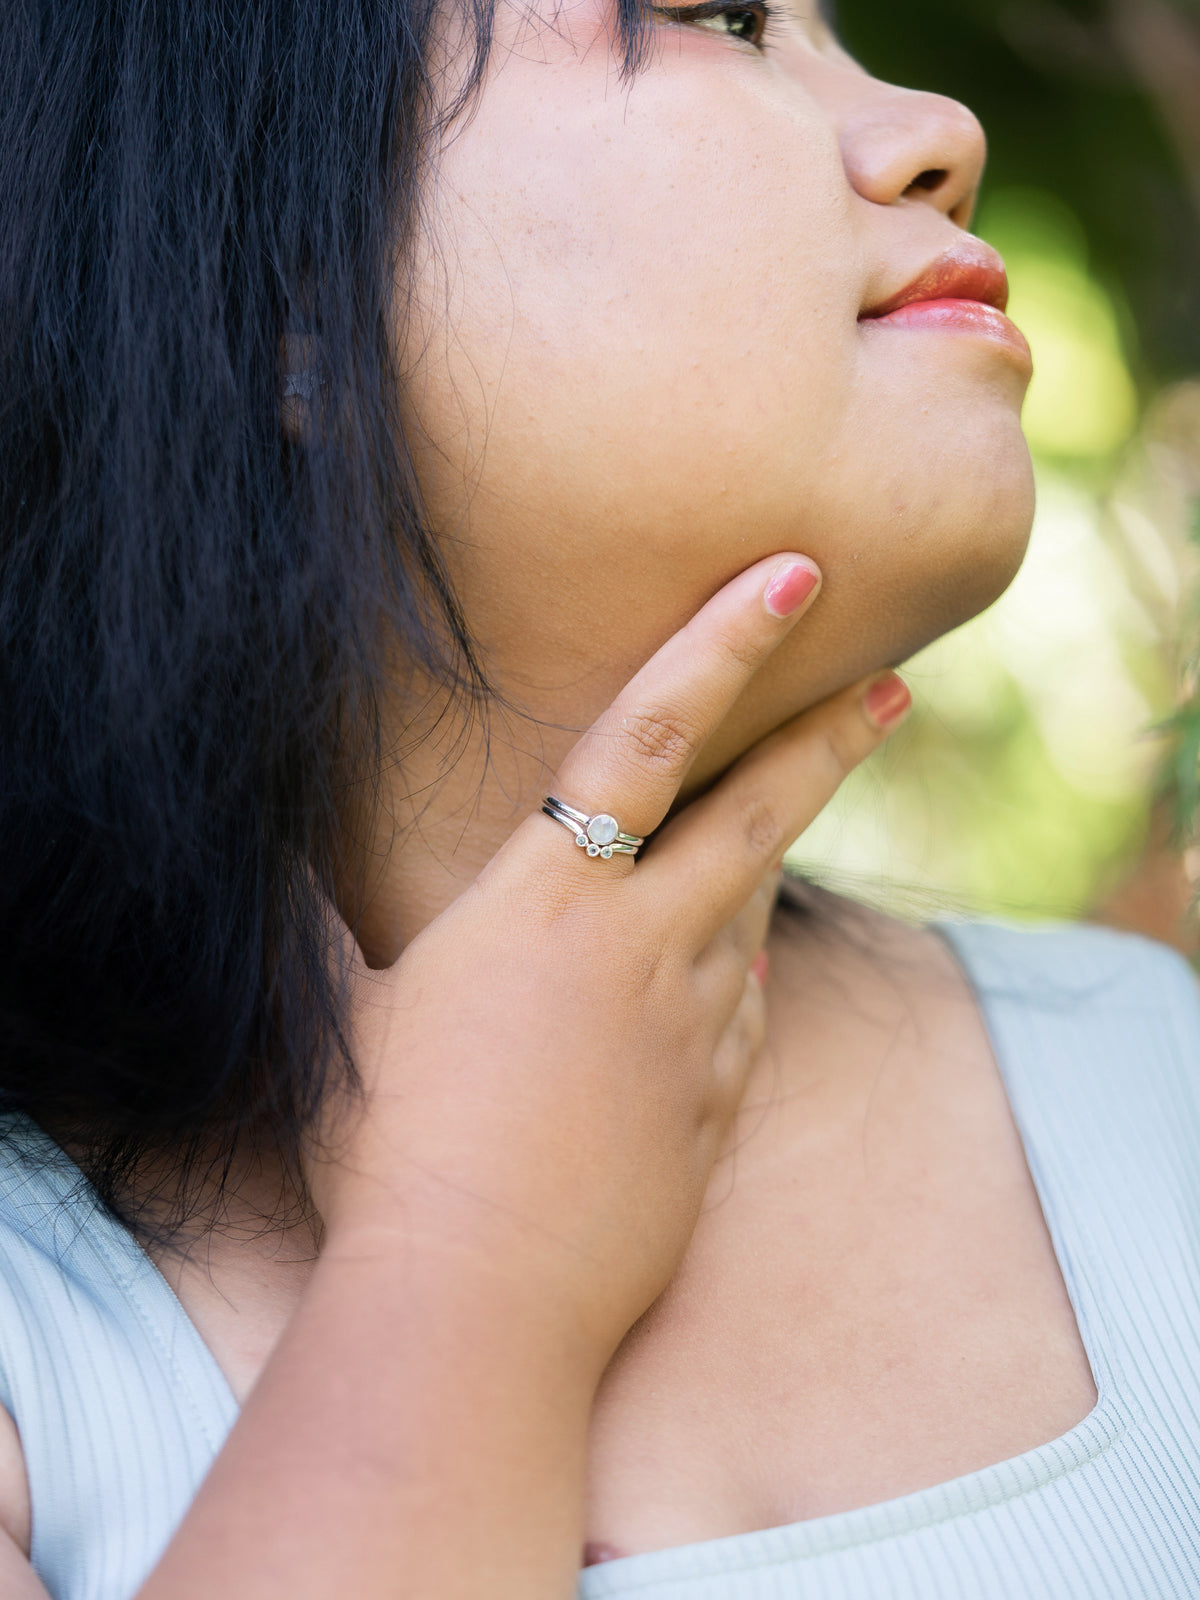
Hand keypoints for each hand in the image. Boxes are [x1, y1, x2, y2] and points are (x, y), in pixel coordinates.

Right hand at [310, 553, 909, 1372]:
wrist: (476, 1297)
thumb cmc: (390, 1144)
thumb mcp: (353, 1007)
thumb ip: (328, 916)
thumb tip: (281, 860)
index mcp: (548, 897)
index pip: (649, 735)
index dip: (722, 645)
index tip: (795, 578)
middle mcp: (642, 944)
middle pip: (759, 812)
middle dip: (828, 737)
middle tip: (890, 687)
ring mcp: (695, 1025)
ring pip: (755, 907)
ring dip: (773, 852)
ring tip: (789, 810)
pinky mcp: (717, 1100)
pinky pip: (745, 1012)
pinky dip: (742, 974)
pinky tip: (734, 969)